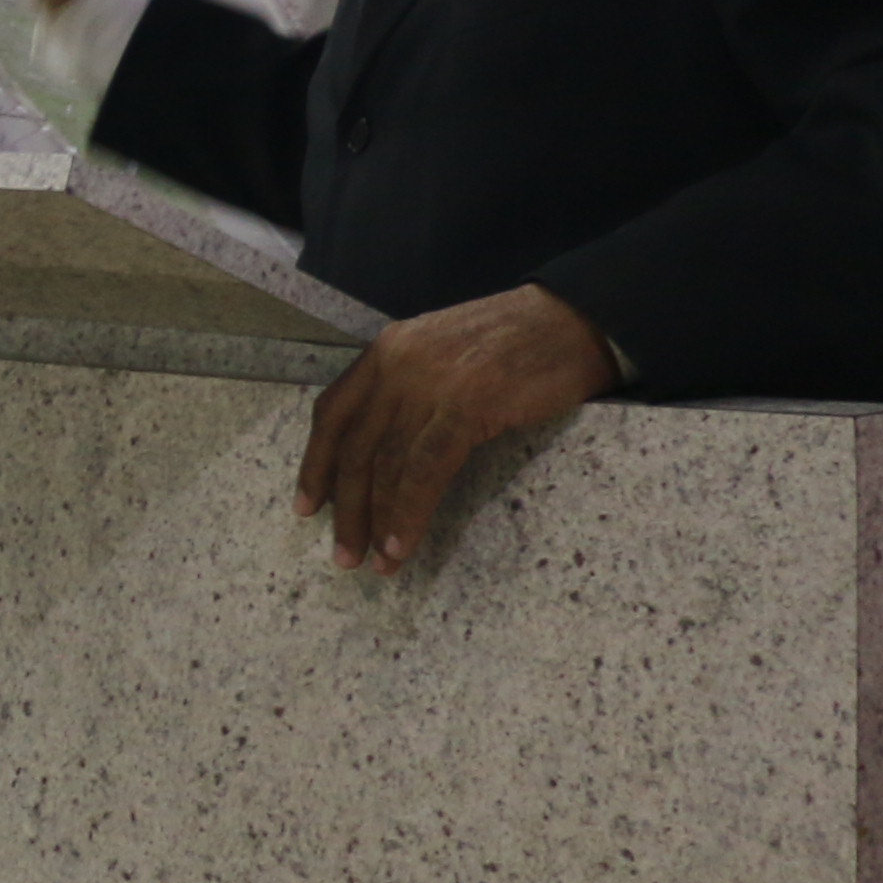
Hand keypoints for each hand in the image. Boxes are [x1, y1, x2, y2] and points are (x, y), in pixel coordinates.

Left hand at [296, 284, 616, 570]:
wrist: (575, 319)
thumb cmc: (516, 340)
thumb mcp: (441, 351)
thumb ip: (407, 386)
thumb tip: (386, 445)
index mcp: (387, 350)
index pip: (333, 413)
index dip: (315, 464)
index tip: (307, 506)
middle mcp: (397, 365)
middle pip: (355, 448)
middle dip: (345, 508)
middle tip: (343, 554)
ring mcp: (429, 385)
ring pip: (385, 465)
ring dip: (376, 522)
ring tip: (376, 563)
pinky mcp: (465, 407)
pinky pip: (425, 471)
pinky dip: (410, 513)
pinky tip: (402, 545)